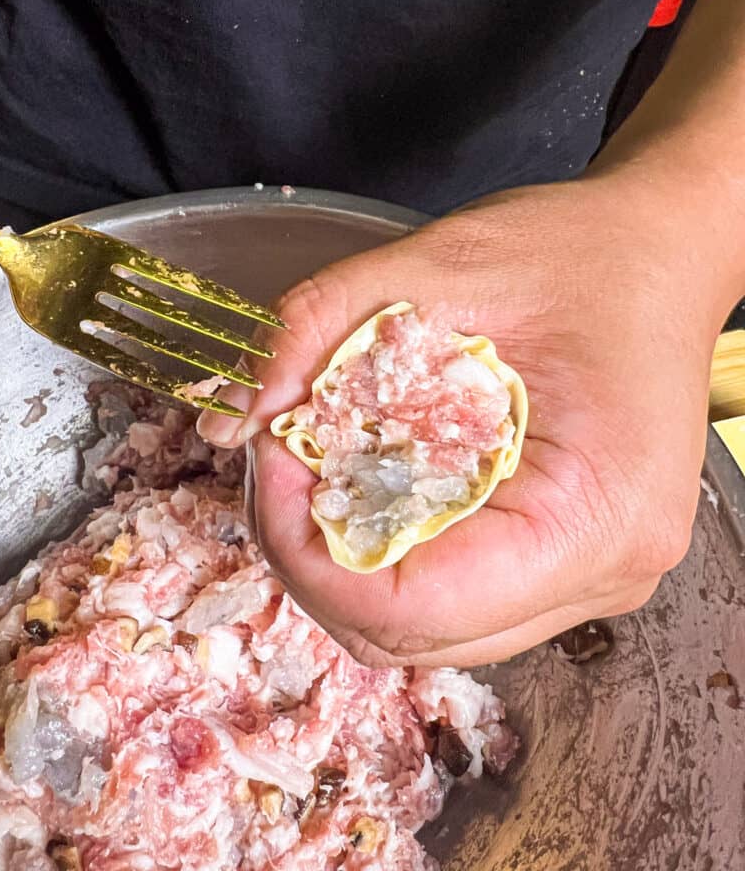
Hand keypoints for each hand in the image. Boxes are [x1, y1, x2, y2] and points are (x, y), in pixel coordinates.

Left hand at [198, 173, 722, 666]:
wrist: (660, 254)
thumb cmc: (580, 253)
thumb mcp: (438, 265)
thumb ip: (319, 325)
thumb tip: (229, 415)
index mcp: (593, 514)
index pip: (413, 607)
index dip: (308, 553)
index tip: (270, 461)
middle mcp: (604, 571)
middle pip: (411, 635)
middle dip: (313, 555)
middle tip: (281, 457)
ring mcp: (589, 576)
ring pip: (425, 628)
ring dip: (346, 558)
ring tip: (321, 465)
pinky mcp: (567, 558)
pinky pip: (454, 594)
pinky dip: (390, 547)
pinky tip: (373, 480)